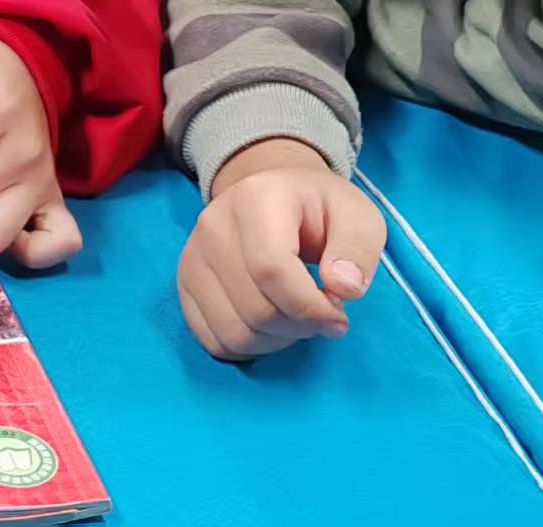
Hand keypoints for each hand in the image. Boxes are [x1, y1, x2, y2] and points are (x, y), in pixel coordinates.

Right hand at [178, 138, 386, 360]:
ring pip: (233, 332)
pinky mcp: (185, 282)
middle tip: (321, 315)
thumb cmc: (318, 209)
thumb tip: (343, 288)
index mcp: (256, 199)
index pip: (271, 270)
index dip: (310, 307)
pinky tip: (268, 326)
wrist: (270, 194)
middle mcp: (213, 225)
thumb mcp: (357, 216)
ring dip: (276, 341)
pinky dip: (248, 347)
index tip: (339, 317)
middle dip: (299, 327)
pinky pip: (212, 339)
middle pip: (255, 309)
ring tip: (295, 318)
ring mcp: (192, 255)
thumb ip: (358, 249)